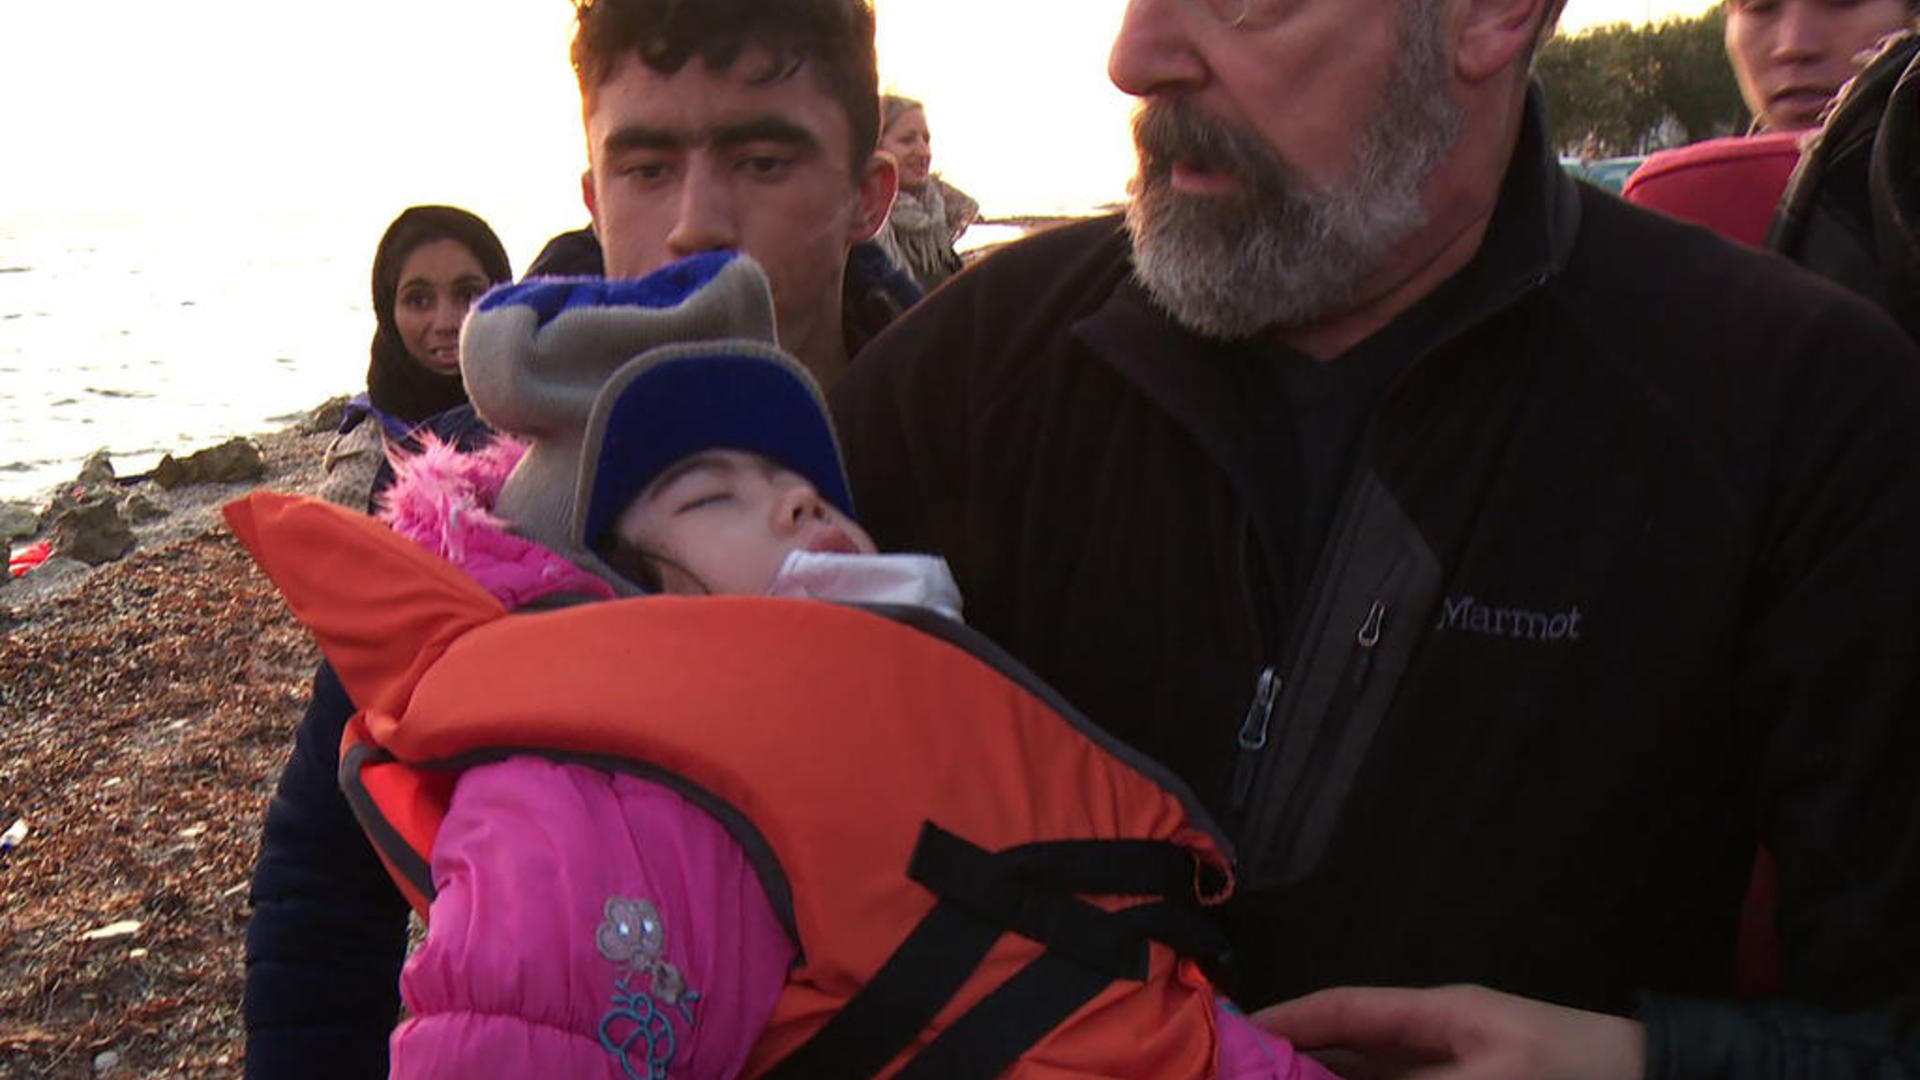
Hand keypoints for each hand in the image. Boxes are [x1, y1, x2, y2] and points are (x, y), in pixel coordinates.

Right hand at [1252, 984, 1645, 1079]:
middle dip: (1297, 1062)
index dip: (1288, 1018)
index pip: (1345, 1008)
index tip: (1235, 1034)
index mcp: (1437, 1012)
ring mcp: (1452, 1070)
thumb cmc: (1573, 1068)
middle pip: (1349, 1048)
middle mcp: (1435, 1038)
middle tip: (1245, 1075)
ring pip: (1372, 1078)